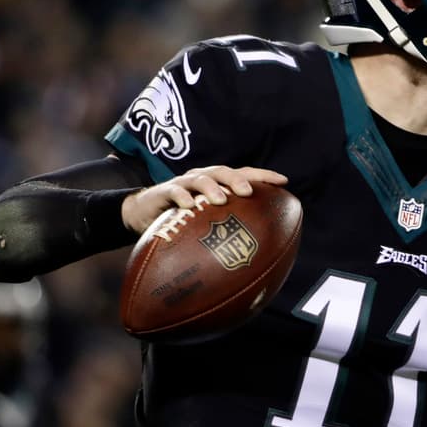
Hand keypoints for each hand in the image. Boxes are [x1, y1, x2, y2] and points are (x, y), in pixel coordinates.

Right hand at [121, 166, 287, 233]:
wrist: (143, 214)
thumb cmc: (183, 220)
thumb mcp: (207, 223)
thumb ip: (229, 229)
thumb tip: (260, 254)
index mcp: (218, 183)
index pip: (244, 174)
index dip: (263, 176)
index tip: (283, 181)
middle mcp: (203, 178)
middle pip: (223, 172)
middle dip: (238, 179)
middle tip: (248, 192)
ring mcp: (183, 183)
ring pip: (200, 178)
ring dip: (212, 187)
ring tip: (222, 199)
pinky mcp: (164, 191)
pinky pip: (174, 191)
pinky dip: (182, 196)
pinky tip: (189, 205)